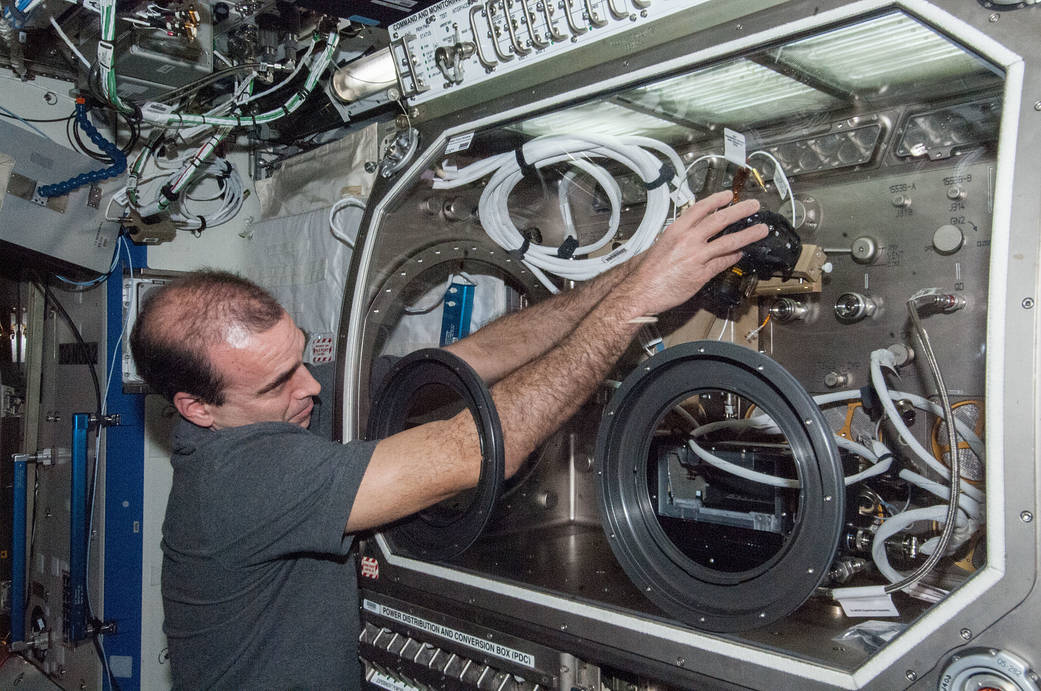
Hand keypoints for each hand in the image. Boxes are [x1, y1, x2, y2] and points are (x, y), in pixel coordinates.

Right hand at [623, 191, 768, 317]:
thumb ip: (678, 239)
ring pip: (728, 241)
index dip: (717, 200)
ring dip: (748, 235)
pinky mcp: (701, 274)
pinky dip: (733, 257)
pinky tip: (741, 254)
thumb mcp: (660, 246)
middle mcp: (688, 240)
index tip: (728, 195)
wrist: (639, 291)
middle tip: (753, 205)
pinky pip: (723, 262)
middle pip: (720, 220)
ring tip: (761, 230)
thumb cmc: (646, 272)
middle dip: (740, 211)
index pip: (701, 209)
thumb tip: (690, 236)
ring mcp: (696, 257)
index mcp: (676, 230)